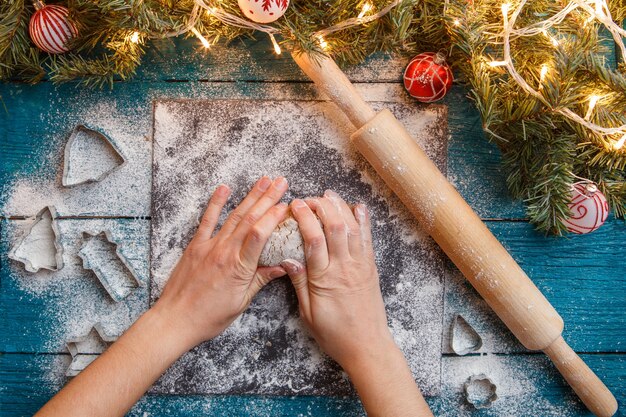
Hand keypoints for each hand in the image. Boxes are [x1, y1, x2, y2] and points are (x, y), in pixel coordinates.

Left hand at [155, 176, 288, 347]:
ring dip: (250, 197)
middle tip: (281, 182)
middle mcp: (224, 252)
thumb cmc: (208, 317)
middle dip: (267, 198)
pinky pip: (207, 221)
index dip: (273, 217)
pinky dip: (216, 203)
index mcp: (238, 268)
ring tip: (264, 181)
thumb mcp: (241, 302)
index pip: (259, 235)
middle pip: (250, 219)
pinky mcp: (195, 246)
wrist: (174, 320)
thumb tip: (283, 266)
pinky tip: (225, 188)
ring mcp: (209, 246)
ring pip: (234, 216)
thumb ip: (260, 280)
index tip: (286, 204)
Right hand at [281, 190, 393, 368]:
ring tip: (329, 195)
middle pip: (335, 225)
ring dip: (341, 207)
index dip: (305, 217)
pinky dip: (364, 221)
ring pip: (352, 227)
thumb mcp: (308, 313)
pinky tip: (358, 207)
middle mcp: (344, 267)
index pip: (313, 238)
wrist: (368, 346)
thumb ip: (300, 283)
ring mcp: (360, 266)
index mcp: (324, 278)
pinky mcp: (371, 268)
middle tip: (309, 198)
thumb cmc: (336, 334)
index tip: (296, 205)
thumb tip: (288, 258)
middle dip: (321, 206)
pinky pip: (368, 239)